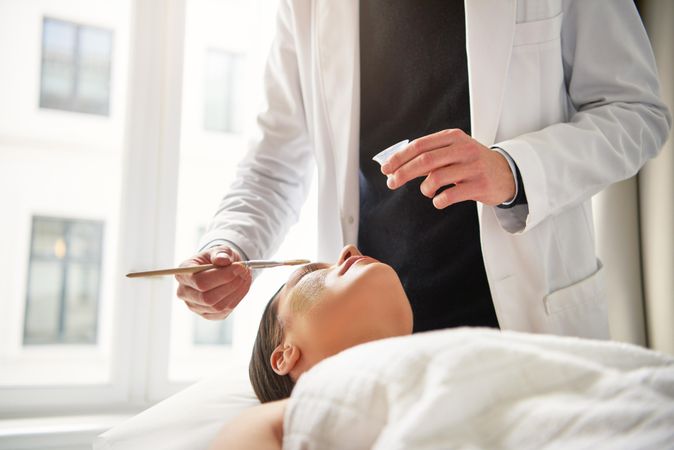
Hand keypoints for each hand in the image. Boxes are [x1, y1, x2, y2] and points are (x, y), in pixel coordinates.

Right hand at [175, 245, 251, 319]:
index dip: (221, 276)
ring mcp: (194, 306)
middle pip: (207, 298)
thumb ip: (221, 253)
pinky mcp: (207, 314)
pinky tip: (242, 286)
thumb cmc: (217, 259)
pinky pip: (223, 312)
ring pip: (217, 306)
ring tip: (245, 277)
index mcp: (183, 274)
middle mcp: (184, 292)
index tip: (239, 267)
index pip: (199, 281)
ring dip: (236, 292)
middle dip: (230, 285)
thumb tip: (223, 260)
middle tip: (245, 273)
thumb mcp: (219, 250)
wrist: (220, 269)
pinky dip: (236, 299)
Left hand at [381, 129, 515, 208]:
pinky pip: (450, 195)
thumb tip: (396, 165)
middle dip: (403, 172)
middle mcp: (463, 149)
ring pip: (436, 178)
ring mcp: (473, 167)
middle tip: (392, 183)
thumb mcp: (453, 151)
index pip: (420, 145)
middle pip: (425, 160)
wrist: (506, 173)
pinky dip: (438, 200)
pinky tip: (438, 200)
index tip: (386, 168)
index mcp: (452, 137)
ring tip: (427, 191)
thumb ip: (429, 155)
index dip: (400, 157)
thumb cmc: (471, 163)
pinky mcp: (480, 185)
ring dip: (424, 188)